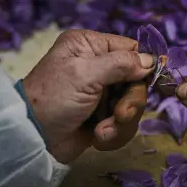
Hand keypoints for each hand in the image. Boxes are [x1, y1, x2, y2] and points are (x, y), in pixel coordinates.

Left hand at [23, 30, 153, 162]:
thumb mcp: (85, 74)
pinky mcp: (104, 114)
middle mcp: (100, 66)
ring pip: (133, 104)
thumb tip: (152, 60)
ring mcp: (103, 92)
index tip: (149, 82)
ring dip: (121, 122)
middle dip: (130, 101)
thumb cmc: (54, 98)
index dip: (144, 66)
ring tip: (101, 131)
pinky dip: (114, 133)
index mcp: (92, 46)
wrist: (34, 140)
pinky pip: (125, 122)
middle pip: (137, 80)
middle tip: (119, 115)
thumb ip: (121, 64)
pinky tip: (97, 137)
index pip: (132, 49)